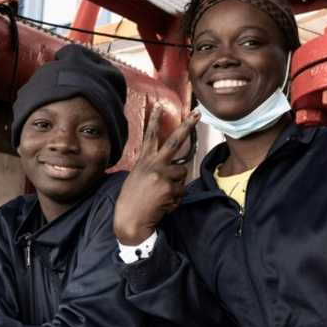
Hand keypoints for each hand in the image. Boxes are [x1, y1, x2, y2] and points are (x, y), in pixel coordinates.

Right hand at [113, 106, 198, 244]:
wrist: (129, 220)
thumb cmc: (132, 202)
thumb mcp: (137, 178)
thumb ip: (153, 169)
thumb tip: (176, 170)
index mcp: (143, 161)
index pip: (149, 137)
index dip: (154, 121)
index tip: (158, 107)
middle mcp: (153, 164)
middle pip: (174, 141)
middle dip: (187, 126)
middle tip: (197, 114)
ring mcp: (161, 175)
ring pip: (181, 174)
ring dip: (176, 186)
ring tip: (160, 196)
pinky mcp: (169, 188)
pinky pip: (181, 191)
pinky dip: (175, 200)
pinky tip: (162, 205)